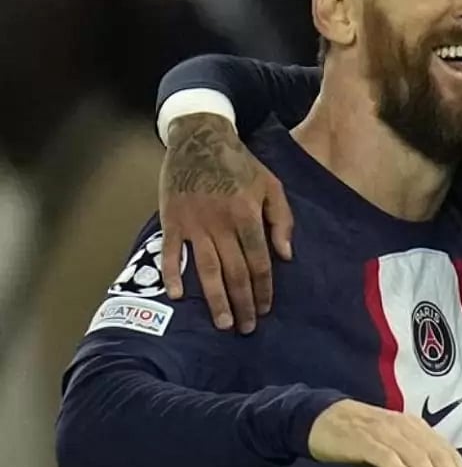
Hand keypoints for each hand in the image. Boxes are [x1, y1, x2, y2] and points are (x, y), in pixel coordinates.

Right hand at [159, 114, 293, 332]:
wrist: (200, 138)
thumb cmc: (241, 164)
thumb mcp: (271, 185)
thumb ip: (282, 220)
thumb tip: (286, 256)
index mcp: (247, 215)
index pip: (259, 261)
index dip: (263, 288)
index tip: (265, 309)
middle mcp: (221, 223)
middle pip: (234, 272)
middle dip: (242, 302)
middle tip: (246, 328)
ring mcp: (193, 223)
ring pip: (206, 270)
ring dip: (214, 299)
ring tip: (222, 323)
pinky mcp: (171, 220)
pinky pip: (170, 253)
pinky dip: (172, 275)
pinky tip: (179, 297)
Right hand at [309, 399, 461, 466]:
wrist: (324, 417)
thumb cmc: (362, 438)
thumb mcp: (393, 448)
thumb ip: (414, 461)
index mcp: (417, 429)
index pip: (447, 453)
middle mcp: (406, 428)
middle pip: (438, 455)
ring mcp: (386, 432)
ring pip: (418, 457)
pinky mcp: (365, 440)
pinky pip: (388, 457)